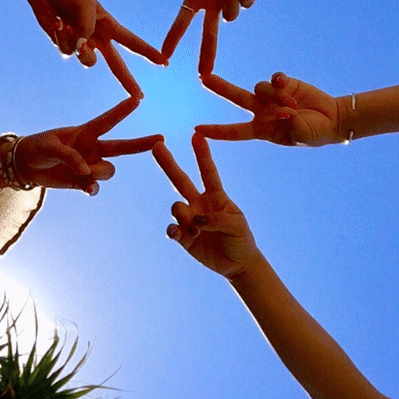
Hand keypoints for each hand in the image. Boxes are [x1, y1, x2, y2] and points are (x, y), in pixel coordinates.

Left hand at [16, 96, 162, 192]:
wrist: (25, 166)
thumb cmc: (37, 147)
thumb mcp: (49, 146)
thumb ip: (69, 156)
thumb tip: (86, 171)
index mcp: (84, 132)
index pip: (107, 120)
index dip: (122, 111)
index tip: (137, 99)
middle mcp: (92, 148)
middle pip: (121, 146)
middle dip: (141, 143)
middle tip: (161, 139)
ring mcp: (90, 165)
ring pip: (108, 170)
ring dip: (98, 173)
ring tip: (81, 174)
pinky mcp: (83, 181)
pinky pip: (96, 186)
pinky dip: (93, 188)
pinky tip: (87, 189)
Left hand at [24, 0, 165, 97]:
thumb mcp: (86, 6)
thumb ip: (88, 28)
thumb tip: (83, 49)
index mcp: (109, 26)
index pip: (132, 42)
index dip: (148, 52)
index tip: (164, 61)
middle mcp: (98, 38)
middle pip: (117, 65)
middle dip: (128, 80)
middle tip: (139, 97)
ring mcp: (83, 44)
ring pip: (87, 60)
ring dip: (78, 47)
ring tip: (67, 25)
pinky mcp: (67, 46)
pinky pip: (68, 52)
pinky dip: (61, 37)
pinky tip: (57, 23)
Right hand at [152, 134, 257, 278]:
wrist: (236, 263)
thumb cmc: (241, 239)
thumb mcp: (236, 225)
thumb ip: (218, 218)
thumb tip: (196, 220)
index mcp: (216, 196)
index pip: (208, 172)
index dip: (202, 154)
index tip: (196, 135)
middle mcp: (200, 203)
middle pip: (180, 179)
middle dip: (168, 162)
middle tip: (157, 145)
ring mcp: (189, 219)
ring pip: (176, 206)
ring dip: (183, 216)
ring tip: (196, 232)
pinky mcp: (183, 236)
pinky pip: (172, 228)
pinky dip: (173, 230)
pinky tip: (177, 234)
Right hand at [162, 0, 258, 72]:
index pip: (183, 20)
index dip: (173, 38)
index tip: (164, 56)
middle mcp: (212, 4)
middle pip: (209, 35)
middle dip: (207, 55)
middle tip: (204, 76)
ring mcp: (230, 1)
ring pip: (231, 14)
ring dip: (230, 0)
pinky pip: (247, 1)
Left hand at [197, 72, 341, 146]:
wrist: (332, 119)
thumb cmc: (314, 133)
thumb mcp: (302, 134)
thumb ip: (291, 125)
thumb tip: (281, 113)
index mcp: (261, 129)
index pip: (234, 131)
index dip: (216, 131)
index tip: (197, 130)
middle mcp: (262, 111)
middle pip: (235, 97)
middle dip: (220, 87)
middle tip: (204, 77)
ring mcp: (271, 96)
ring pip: (260, 87)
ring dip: (274, 95)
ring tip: (293, 104)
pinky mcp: (283, 83)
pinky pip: (273, 78)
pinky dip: (279, 81)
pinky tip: (285, 84)